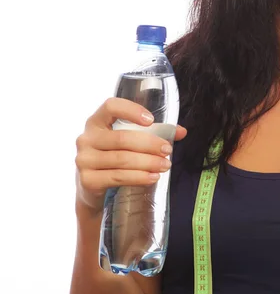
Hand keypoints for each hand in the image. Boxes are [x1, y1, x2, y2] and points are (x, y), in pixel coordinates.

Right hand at [75, 97, 187, 213]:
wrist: (92, 186)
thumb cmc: (114, 155)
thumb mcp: (129, 140)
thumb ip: (155, 132)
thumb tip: (181, 132)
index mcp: (97, 121)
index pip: (110, 106)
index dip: (131, 110)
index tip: (151, 120)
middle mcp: (86, 138)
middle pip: (122, 138)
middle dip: (149, 145)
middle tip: (167, 150)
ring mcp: (84, 159)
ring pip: (122, 159)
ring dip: (148, 163)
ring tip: (165, 165)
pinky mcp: (87, 180)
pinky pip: (117, 177)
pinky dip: (139, 177)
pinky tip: (152, 177)